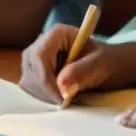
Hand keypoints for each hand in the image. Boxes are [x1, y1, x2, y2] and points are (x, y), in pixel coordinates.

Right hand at [19, 24, 135, 102]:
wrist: (107, 67)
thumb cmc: (105, 61)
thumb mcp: (99, 64)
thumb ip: (82, 71)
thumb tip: (62, 84)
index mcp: (57, 33)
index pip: (40, 56)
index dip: (47, 79)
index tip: (61, 97)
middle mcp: (41, 43)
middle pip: (31, 70)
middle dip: (46, 90)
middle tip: (66, 102)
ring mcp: (34, 59)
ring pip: (28, 81)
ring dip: (45, 96)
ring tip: (67, 98)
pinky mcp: (33, 73)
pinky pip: (30, 88)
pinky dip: (43, 97)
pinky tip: (59, 97)